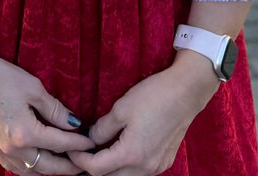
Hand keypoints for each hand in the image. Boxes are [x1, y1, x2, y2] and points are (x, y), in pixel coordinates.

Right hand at [0, 48, 94, 173]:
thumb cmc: (0, 76)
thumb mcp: (33, 88)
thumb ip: (55, 109)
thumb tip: (74, 123)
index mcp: (25, 133)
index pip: (60, 144)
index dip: (78, 144)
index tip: (91, 144)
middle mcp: (13, 149)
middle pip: (47, 166)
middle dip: (68, 166)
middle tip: (84, 165)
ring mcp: (0, 150)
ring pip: (31, 172)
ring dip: (49, 171)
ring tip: (65, 166)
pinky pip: (16, 168)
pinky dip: (31, 169)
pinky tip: (38, 164)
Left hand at [68, 63, 219, 175]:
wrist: (186, 91)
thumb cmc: (154, 95)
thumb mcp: (121, 108)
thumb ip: (102, 128)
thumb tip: (90, 139)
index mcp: (131, 154)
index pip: (96, 169)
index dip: (79, 161)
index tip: (71, 150)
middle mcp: (145, 167)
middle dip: (92, 169)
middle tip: (81, 155)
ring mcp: (157, 167)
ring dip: (110, 170)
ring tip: (99, 153)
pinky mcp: (164, 161)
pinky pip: (140, 172)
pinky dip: (126, 166)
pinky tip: (120, 151)